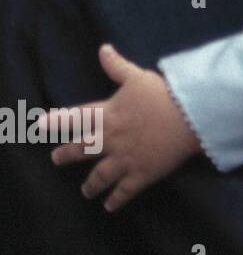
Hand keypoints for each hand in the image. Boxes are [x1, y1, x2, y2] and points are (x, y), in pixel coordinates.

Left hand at [45, 44, 200, 211]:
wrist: (191, 117)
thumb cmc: (165, 94)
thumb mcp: (139, 76)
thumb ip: (117, 67)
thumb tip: (102, 49)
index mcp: (108, 114)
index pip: (75, 118)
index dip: (56, 122)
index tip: (39, 126)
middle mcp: (110, 139)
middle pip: (81, 149)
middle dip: (66, 155)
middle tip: (56, 159)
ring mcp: (125, 158)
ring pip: (99, 176)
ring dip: (90, 185)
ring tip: (85, 192)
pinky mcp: (141, 173)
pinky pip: (124, 191)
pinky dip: (116, 200)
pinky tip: (109, 206)